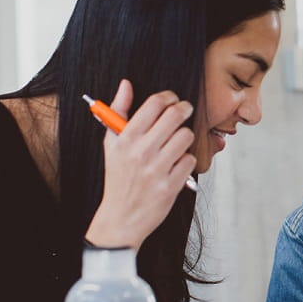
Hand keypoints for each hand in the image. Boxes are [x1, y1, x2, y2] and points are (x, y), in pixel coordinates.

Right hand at [84, 80, 196, 250]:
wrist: (121, 217)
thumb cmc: (118, 177)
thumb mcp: (112, 143)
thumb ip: (118, 111)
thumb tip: (126, 84)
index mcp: (126, 138)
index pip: (154, 104)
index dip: (168, 97)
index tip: (171, 100)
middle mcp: (141, 151)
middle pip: (175, 115)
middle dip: (183, 109)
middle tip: (184, 111)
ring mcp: (157, 169)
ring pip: (186, 136)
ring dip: (184, 137)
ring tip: (176, 143)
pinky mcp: (170, 185)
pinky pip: (190, 160)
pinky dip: (186, 161)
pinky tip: (176, 164)